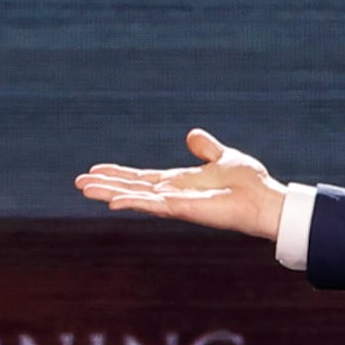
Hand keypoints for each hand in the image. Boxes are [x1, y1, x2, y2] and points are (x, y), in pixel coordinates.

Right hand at [75, 128, 288, 240]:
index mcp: (179, 181)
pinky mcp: (184, 209)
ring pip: (136, 197)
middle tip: (79, 182)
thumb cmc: (249, 183)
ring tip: (85, 189)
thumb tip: (192, 135)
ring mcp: (177, 202)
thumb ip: (205, 148)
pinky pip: (153, 206)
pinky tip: (113, 202)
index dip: (119, 174)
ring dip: (110, 192)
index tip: (96, 169)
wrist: (265, 199)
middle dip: (105, 184)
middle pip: (132, 188)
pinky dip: (133, 203)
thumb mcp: (223, 156)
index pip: (142, 177)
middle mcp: (174, 193)